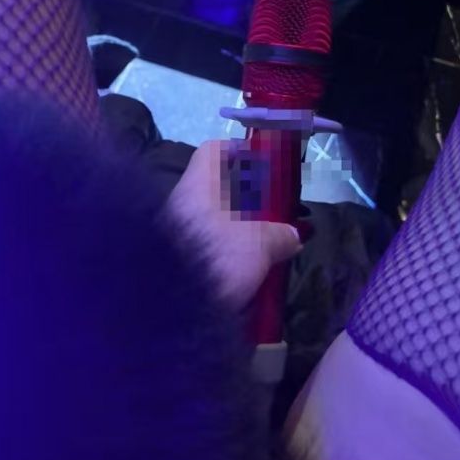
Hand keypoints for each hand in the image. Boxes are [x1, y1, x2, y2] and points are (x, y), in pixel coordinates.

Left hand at [165, 140, 303, 309]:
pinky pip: (207, 246)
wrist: (166, 308)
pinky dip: (228, 252)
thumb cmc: (215, 257)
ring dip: (239, 228)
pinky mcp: (175, 263)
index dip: (239, 151)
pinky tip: (248, 269)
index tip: (264, 162)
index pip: (213, 151)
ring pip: (213, 220)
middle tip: (275, 212)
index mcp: (198, 185)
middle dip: (247, 198)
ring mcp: (174, 234)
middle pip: (216, 188)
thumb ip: (279, 235)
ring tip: (267, 245)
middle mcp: (183, 202)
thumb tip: (292, 235)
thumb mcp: (258, 244)